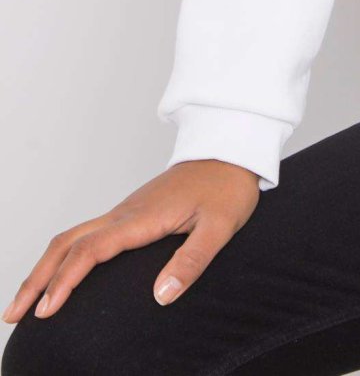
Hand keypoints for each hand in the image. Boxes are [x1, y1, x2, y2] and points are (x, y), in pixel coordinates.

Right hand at [1, 159, 260, 324]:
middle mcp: (126, 212)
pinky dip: (64, 256)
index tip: (46, 310)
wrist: (231, 153)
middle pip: (68, 242)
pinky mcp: (131, 213)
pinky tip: (63, 274)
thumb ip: (192, 261)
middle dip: (38, 278)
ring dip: (46, 267)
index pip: (92, 249)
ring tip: (28, 301)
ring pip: (73, 236)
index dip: (65, 280)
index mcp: (143, 217)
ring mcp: (126, 211)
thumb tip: (161, 296)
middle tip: (14, 313)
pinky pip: (87, 234)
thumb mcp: (220, 228)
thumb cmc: (227, 189)